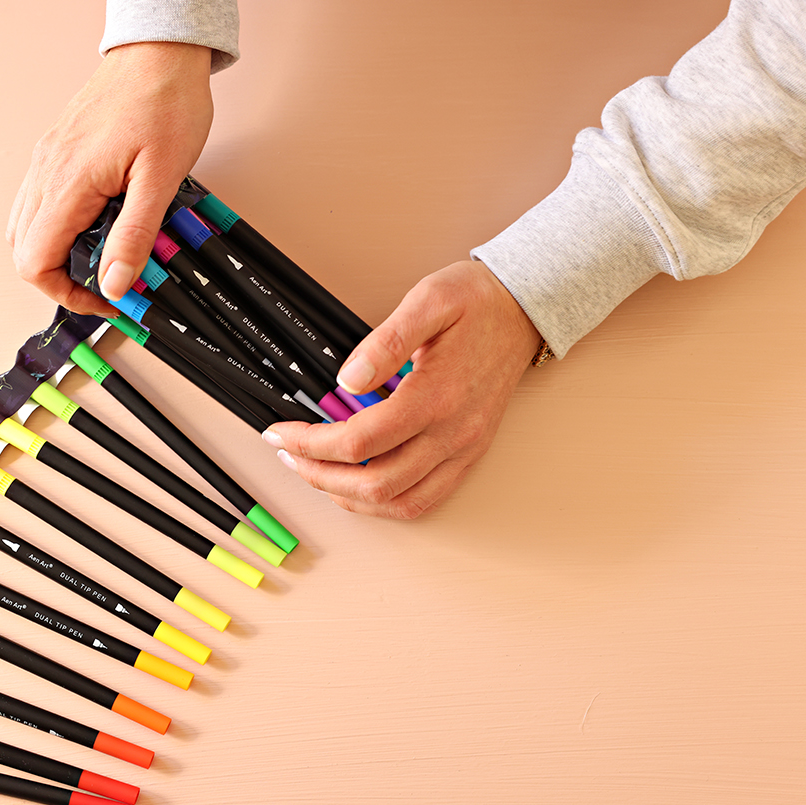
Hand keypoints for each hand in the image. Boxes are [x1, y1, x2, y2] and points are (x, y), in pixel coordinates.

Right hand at [7, 42, 214, 313]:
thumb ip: (134, 236)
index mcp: (67, 183)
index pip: (35, 261)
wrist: (160, 52)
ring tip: (105, 257)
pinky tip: (99, 224)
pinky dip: (60, 226)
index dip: (66, 293)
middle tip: (108, 284)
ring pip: (27, 227)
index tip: (106, 298)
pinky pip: (40, 202)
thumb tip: (114, 284)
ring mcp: (47, 160)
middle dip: (62, 278)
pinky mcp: (57, 151)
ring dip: (59, 253)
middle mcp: (46, 172)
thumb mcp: (161, 180)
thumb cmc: (166, 103)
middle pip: (24, 250)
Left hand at [262, 260, 541, 518]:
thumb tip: (347, 380)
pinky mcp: (470, 454)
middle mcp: (453, 432)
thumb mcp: (428, 301)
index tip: (282, 433)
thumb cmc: (477, 303)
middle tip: (291, 456)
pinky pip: (425, 500)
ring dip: (351, 497)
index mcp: (436, 396)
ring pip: (400, 502)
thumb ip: (384, 343)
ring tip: (318, 474)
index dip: (311, 443)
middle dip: (321, 476)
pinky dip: (385, 503)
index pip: (360, 440)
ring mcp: (464, 448)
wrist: (524, 310)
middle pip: (375, 483)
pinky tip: (360, 486)